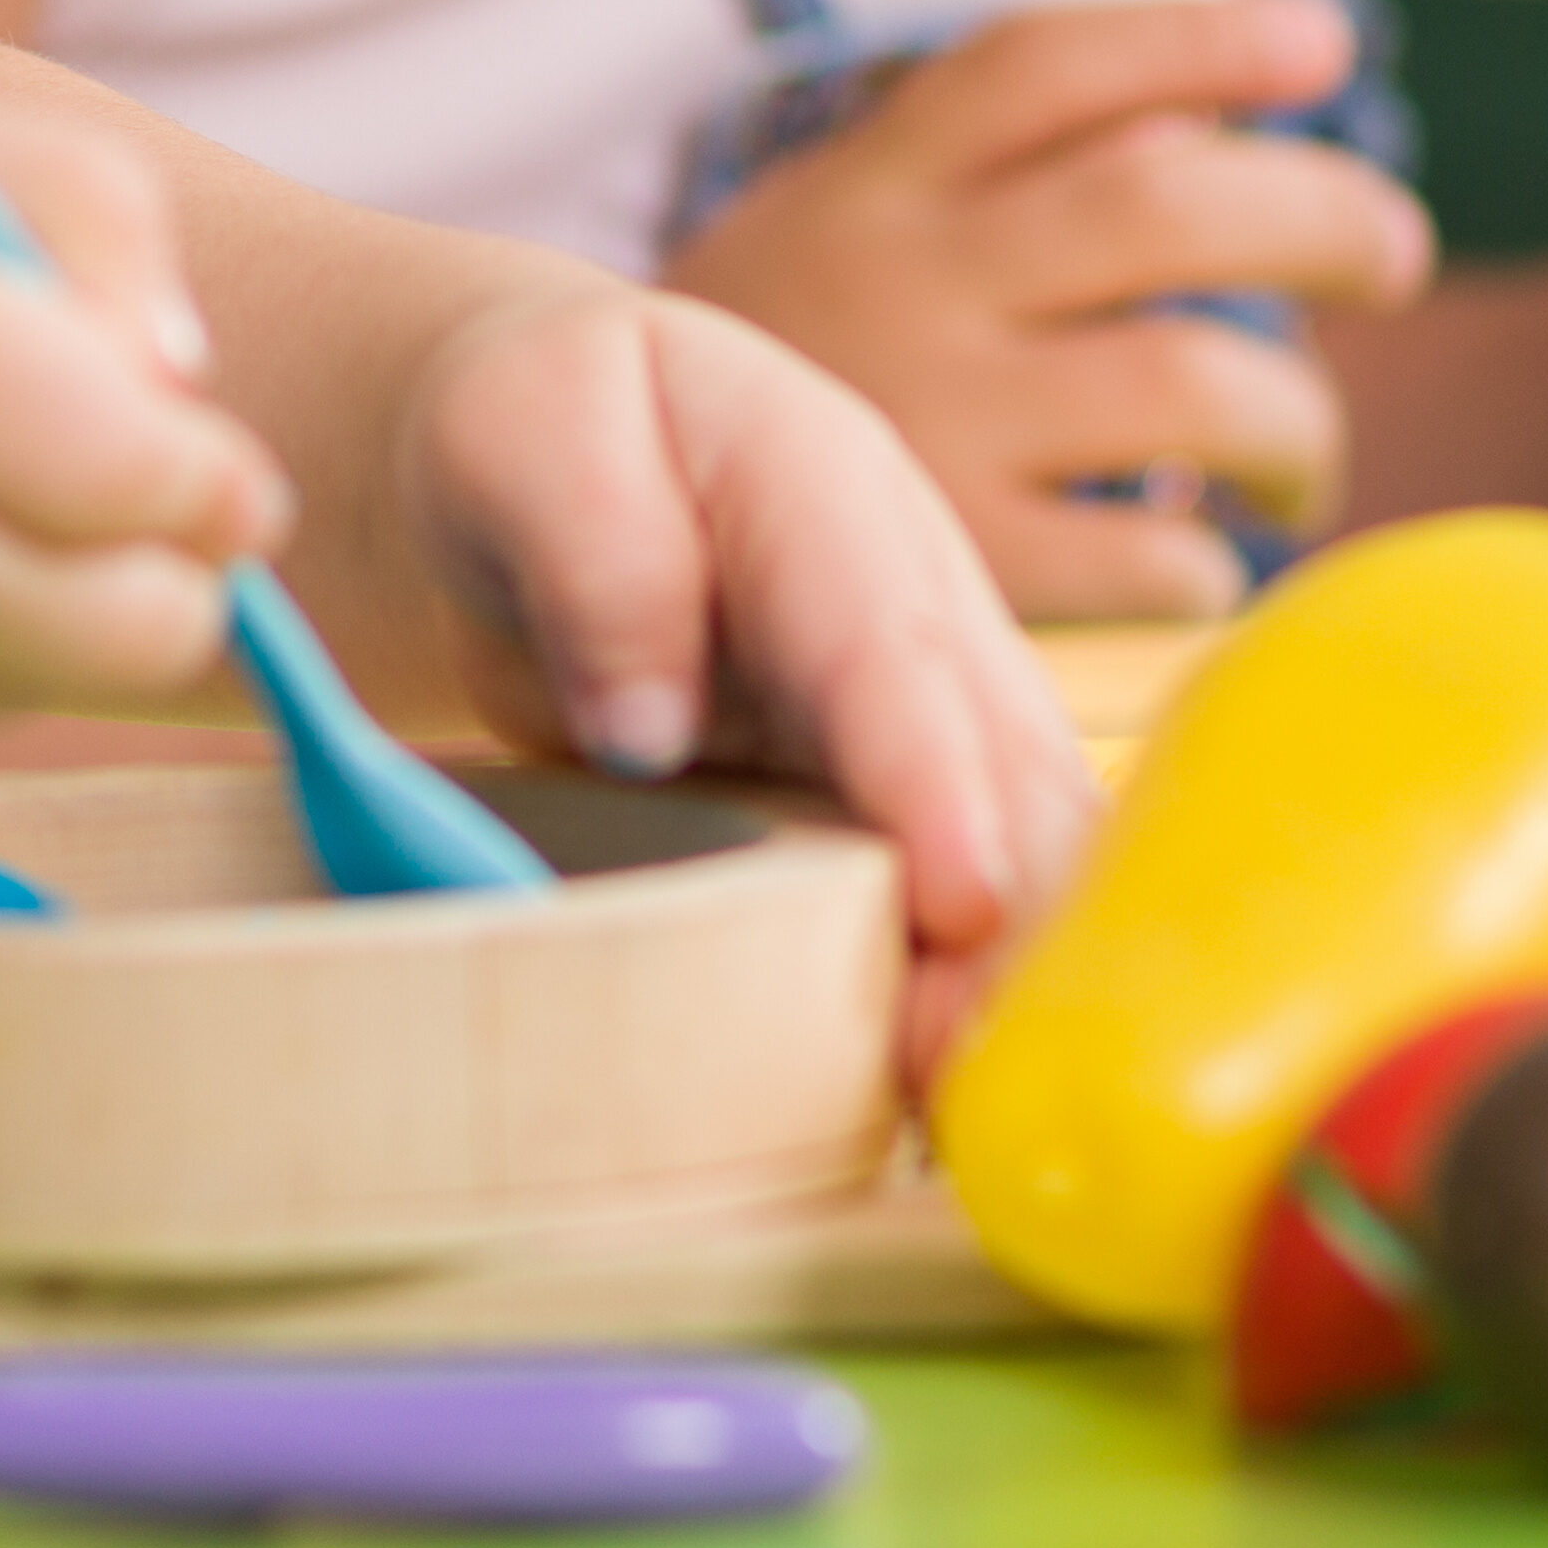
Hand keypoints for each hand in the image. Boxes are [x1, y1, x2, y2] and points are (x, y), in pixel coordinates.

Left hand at [398, 280, 1100, 1085]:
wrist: (570, 459)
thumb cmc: (550, 436)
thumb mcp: (529, 435)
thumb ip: (594, 552)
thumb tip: (646, 723)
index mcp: (824, 488)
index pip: (887, 644)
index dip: (931, 773)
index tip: (961, 898)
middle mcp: (916, 606)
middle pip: (999, 768)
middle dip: (1013, 919)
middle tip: (977, 1069)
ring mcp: (932, 707)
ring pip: (1018, 845)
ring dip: (1013, 977)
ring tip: (972, 1112)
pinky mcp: (911, 796)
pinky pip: (975, 891)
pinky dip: (980, 988)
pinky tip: (955, 1096)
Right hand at [659, 0, 1438, 619]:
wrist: (595, 517)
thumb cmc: (790, 360)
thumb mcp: (851, 221)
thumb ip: (1012, 166)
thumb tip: (1220, 124)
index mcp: (880, 182)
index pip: (1049, 66)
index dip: (1200, 36)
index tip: (1324, 40)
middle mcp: (908, 281)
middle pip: (1165, 208)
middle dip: (1324, 220)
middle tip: (1387, 258)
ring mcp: (933, 422)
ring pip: (1195, 382)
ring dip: (1299, 420)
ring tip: (1296, 457)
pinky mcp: (953, 570)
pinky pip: (1152, 557)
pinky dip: (1212, 559)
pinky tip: (1196, 562)